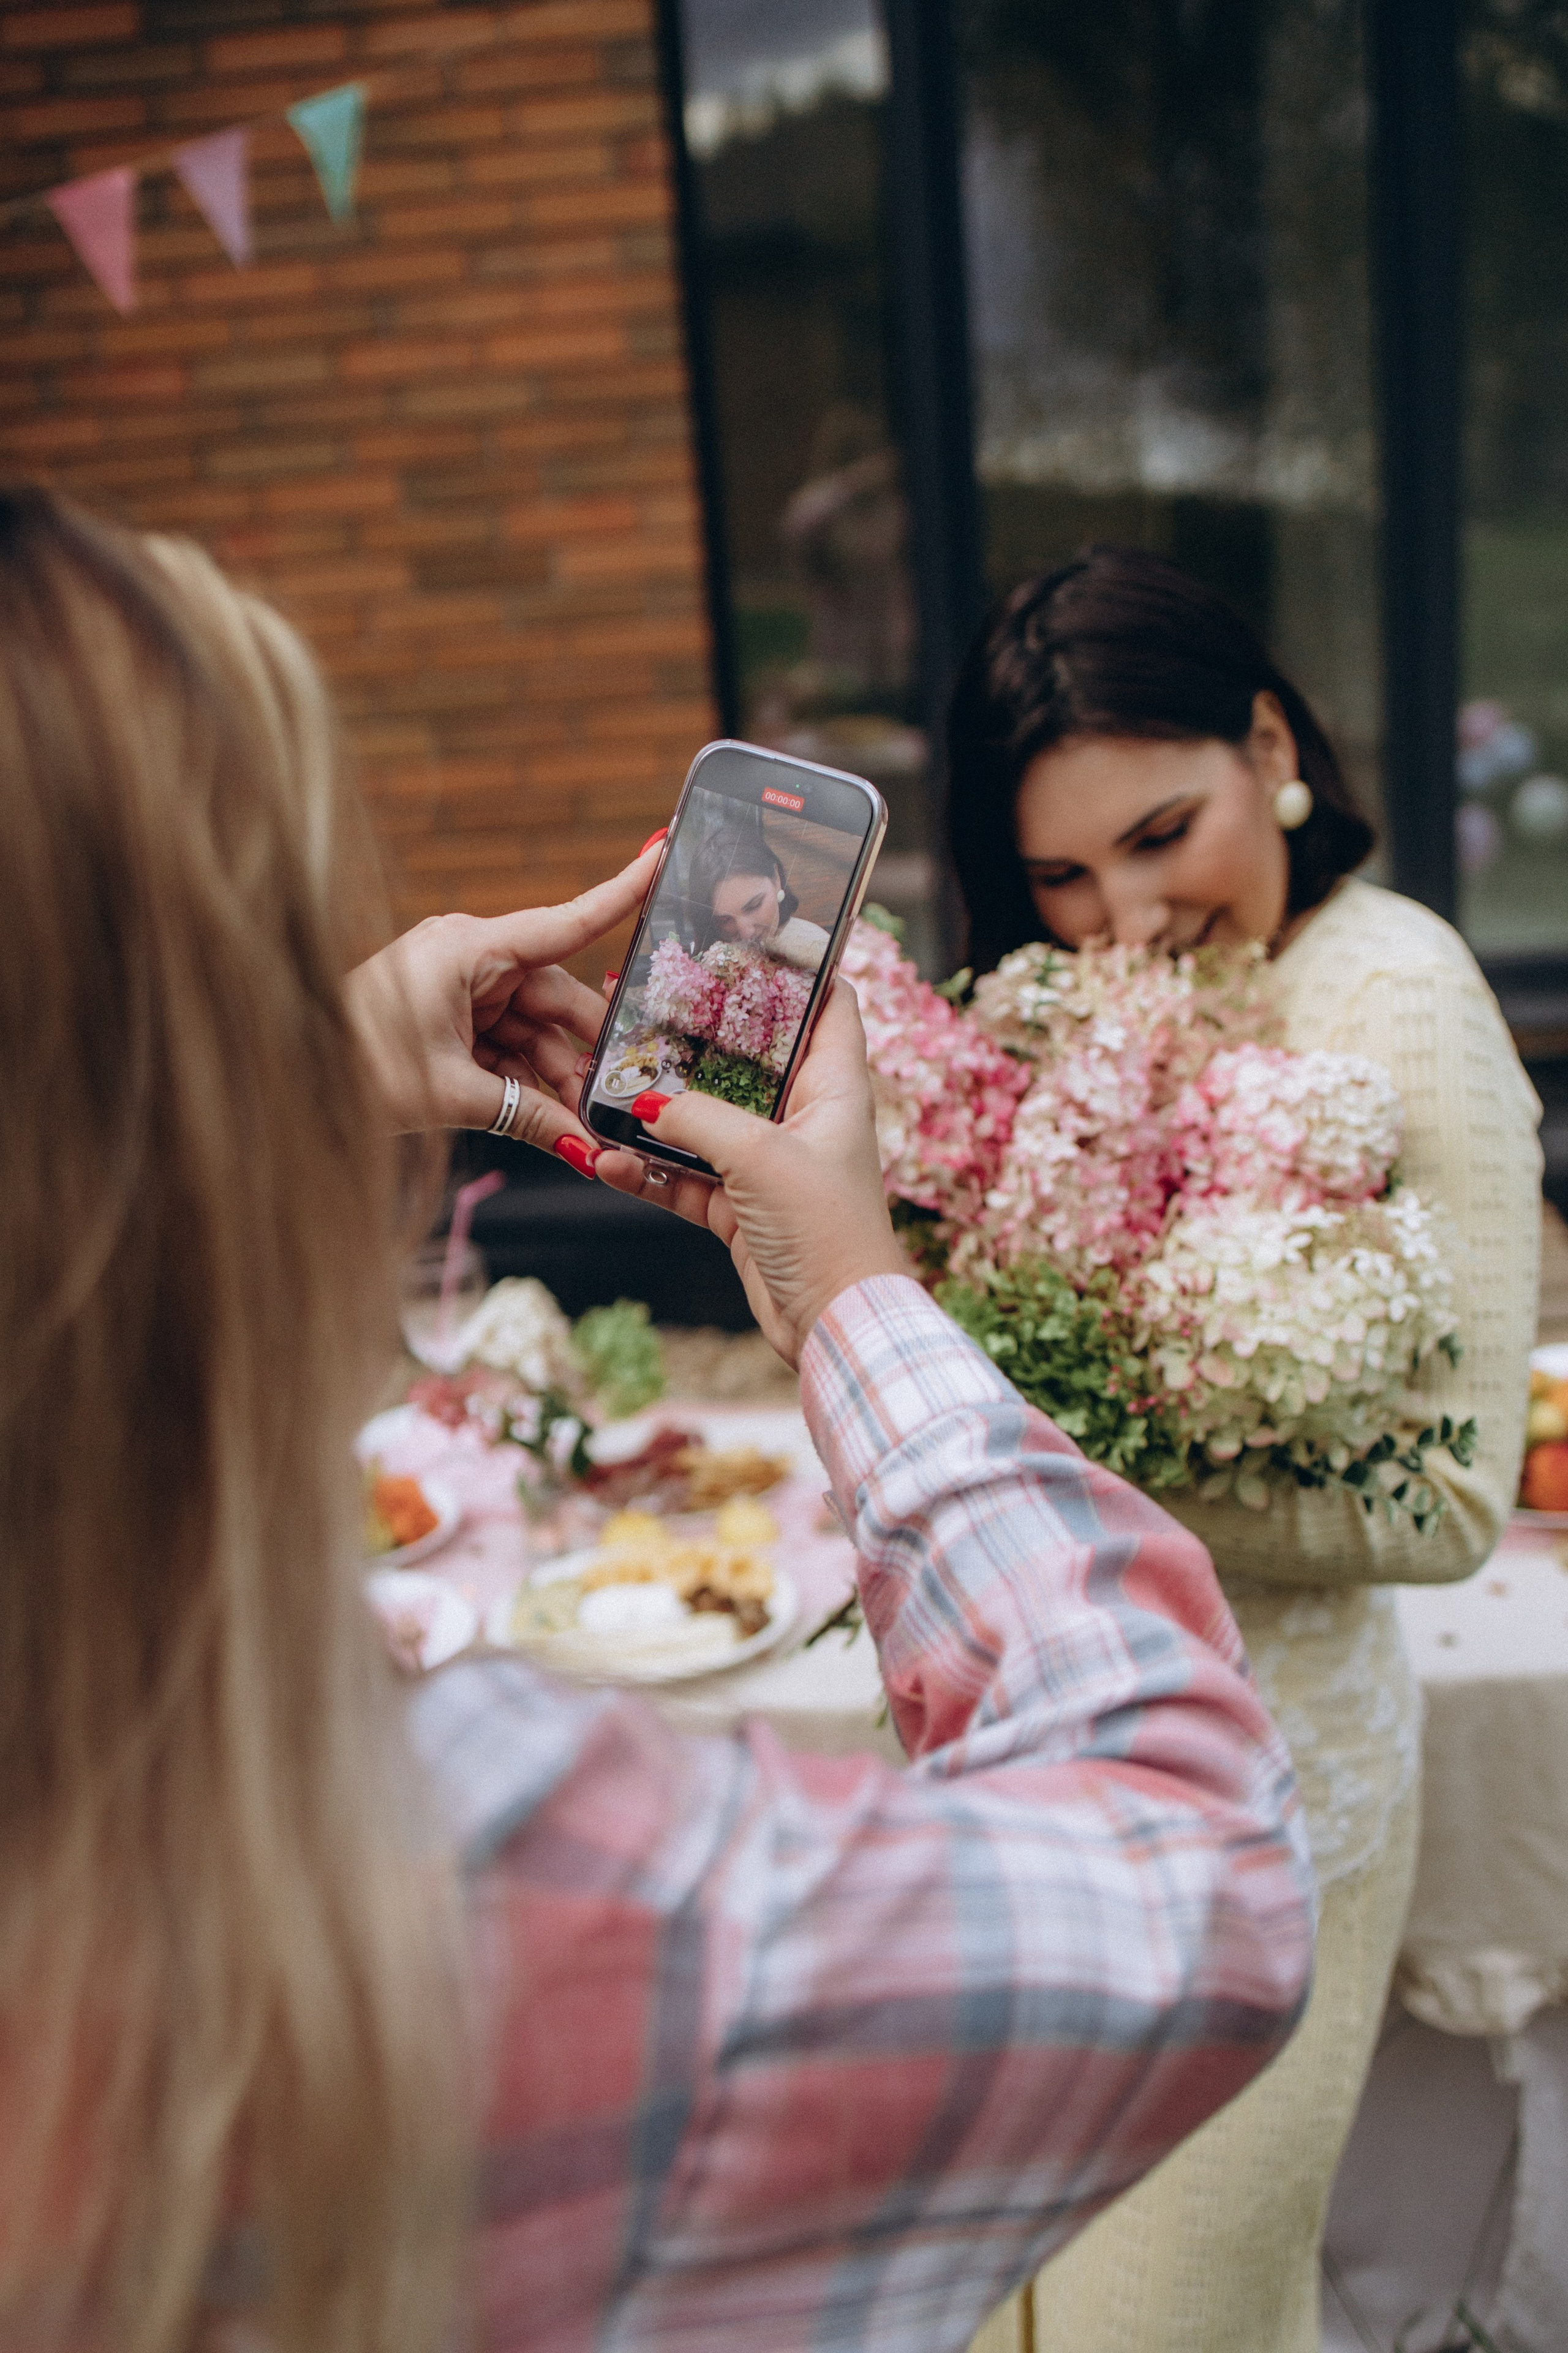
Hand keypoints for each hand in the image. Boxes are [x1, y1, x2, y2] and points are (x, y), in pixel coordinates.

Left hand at [345, 849, 657, 1145]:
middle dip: (585, 1052)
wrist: (291, 1083)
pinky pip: (505, 1040)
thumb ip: (528, 1115)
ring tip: (577, 1126)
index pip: (566, 923)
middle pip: (555, 996)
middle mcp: (468, 956)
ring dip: (555, 1075)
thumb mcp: (455, 1095)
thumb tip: (584, 1146)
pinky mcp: (447, 1014)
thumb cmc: (358, 1071)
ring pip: (534, 1026)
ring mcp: (457, 984)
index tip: (663, 857)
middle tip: (615, 1101)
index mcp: (469, 948)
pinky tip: (545, 1117)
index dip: (621, 894)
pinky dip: (524, 1077)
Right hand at [595, 983, 907, 1364]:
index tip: (743, 943)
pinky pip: (684, 1177)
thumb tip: (648, 1102)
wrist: (834, 1325)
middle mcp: (804, 1117)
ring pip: (704, 1121)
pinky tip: (606, 1161)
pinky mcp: (742, 1208)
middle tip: (640, 1012)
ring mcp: (770, 1164)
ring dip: (655, 1113)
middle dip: (692, 1040)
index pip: (827, 1004)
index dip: (795, 970)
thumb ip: (698, 1118)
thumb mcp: (759, 1156)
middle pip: (746, 1059)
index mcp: (834, 1086)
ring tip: (603, 1089)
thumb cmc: (826, 1230)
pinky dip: (647, 1171)